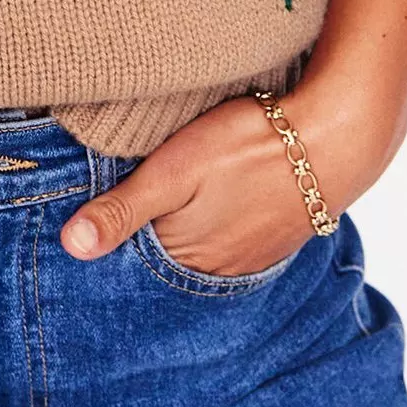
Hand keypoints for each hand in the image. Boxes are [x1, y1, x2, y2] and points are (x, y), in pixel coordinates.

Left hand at [58, 77, 392, 276]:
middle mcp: (220, 269)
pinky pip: (233, 241)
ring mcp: (253, 256)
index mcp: (187, 256)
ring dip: (182, 233)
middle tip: (128, 208)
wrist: (335, 136)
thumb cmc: (249, 146)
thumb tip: (71, 248)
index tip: (87, 222)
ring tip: (167, 208)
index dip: (113, 237)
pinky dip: (215, 227)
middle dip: (144, 241)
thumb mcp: (174, 171)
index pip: (133, 261)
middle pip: (167, 259)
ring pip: (200, 250)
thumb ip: (123, 209)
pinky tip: (212, 206)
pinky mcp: (277, 237)